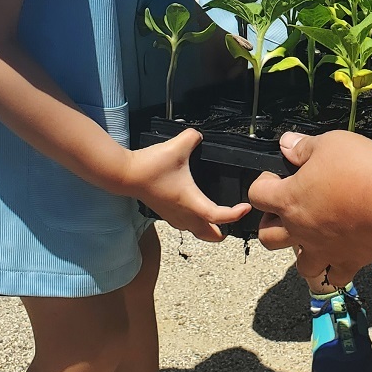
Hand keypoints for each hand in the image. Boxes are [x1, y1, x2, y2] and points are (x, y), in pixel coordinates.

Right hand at [119, 129, 244, 241]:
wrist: (125, 174)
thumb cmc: (150, 166)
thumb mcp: (177, 146)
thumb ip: (192, 137)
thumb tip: (198, 135)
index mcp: (191, 201)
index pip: (217, 216)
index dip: (234, 215)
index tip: (245, 207)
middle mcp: (183, 213)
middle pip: (208, 235)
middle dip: (223, 233)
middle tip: (234, 222)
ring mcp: (173, 215)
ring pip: (196, 231)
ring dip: (209, 230)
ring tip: (220, 219)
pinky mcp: (165, 213)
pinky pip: (185, 225)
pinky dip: (196, 223)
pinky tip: (197, 210)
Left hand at [249, 130, 371, 287]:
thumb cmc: (362, 172)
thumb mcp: (331, 143)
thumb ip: (303, 146)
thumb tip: (286, 143)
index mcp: (290, 199)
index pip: (256, 194)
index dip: (262, 183)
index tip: (276, 176)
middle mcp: (300, 229)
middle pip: (267, 237)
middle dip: (272, 223)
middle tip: (289, 209)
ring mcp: (322, 249)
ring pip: (299, 264)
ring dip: (301, 252)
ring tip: (313, 236)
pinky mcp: (347, 261)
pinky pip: (335, 277)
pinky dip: (335, 269)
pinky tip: (341, 254)